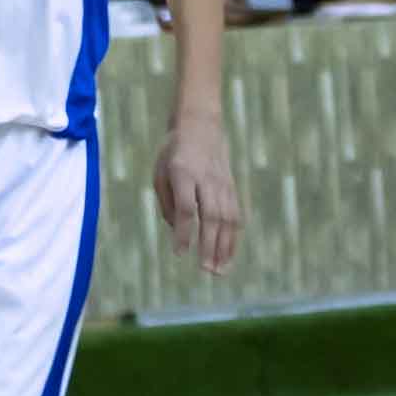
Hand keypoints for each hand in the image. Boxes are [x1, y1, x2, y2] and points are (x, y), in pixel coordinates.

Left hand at [153, 116, 240, 274]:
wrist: (200, 125)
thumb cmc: (173, 153)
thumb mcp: (160, 173)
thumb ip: (167, 203)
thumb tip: (177, 231)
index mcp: (183, 173)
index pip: (186, 208)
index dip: (184, 232)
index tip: (180, 254)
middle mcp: (206, 179)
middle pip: (211, 215)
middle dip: (210, 245)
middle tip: (206, 270)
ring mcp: (222, 183)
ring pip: (228, 218)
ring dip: (225, 246)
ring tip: (220, 270)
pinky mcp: (231, 187)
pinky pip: (235, 214)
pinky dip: (233, 236)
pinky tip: (228, 254)